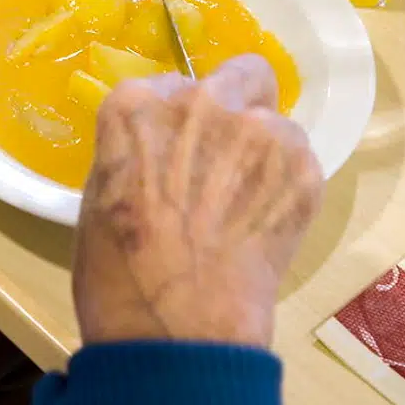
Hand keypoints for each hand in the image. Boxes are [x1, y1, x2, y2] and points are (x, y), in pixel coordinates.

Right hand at [73, 55, 322, 347]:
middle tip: (220, 168)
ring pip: (272, 121)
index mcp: (136, 105)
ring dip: (261, 153)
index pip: (166, 86)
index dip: (174, 123)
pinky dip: (286, 188)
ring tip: (243, 209)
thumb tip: (163, 153)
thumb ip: (136, 152)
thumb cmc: (118, 273)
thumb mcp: (101, 196)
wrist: (177, 325)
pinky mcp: (303, 167)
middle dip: (230, 113)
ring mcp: (258, 130)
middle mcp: (201, 101)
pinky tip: (263, 228)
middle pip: (234, 78)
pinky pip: (298, 161)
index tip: (173, 153)